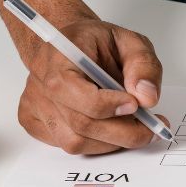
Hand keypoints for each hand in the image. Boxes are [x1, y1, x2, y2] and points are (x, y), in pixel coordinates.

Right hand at [17, 17, 165, 154]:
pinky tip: (110, 127)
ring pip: (74, 142)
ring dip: (111, 142)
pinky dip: (96, 143)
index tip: (135, 105)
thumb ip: (143, 64)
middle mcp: (42, 84)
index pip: (71, 89)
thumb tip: (147, 97)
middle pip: (80, 123)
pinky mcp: (35, 122)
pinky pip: (68, 145)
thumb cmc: (96, 43)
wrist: (70, 45)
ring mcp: (36, 106)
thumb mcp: (130, 41)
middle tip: (150, 128)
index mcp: (60, 57)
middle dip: (123, 132)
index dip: (106, 104)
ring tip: (132, 127)